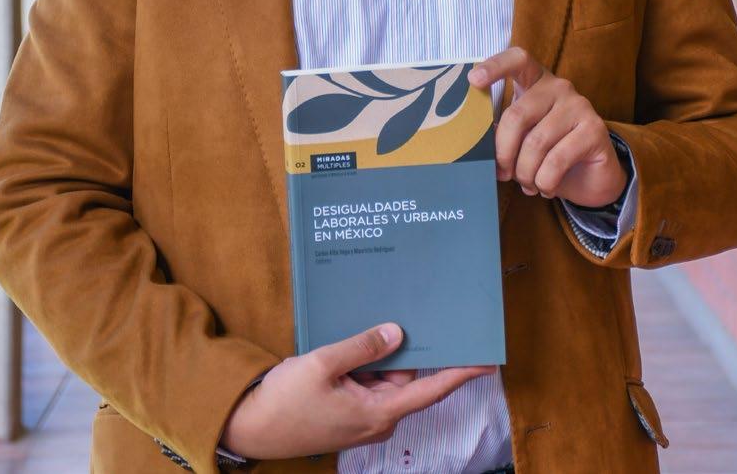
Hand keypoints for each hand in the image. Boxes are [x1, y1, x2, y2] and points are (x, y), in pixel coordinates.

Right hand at [219, 323, 492, 459]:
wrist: (250, 426)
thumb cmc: (285, 400)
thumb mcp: (324, 364)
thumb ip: (363, 347)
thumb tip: (398, 332)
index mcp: (378, 413)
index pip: (430, 390)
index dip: (459, 374)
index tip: (486, 360)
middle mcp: (377, 417)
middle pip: (407, 377)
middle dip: (412, 346)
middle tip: (425, 310)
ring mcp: (361, 414)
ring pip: (386, 376)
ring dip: (383, 352)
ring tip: (388, 313)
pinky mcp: (346, 409)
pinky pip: (367, 380)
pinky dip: (366, 360)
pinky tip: (361, 333)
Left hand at [470, 48, 626, 207]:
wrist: (591, 178)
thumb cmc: (548, 155)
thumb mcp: (521, 140)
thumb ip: (501, 133)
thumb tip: (475, 142)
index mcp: (535, 82)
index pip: (517, 60)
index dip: (495, 66)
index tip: (473, 80)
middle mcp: (558, 87)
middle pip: (516, 115)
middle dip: (503, 152)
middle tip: (502, 173)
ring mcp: (579, 105)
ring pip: (536, 143)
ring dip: (525, 173)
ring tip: (528, 185)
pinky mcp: (594, 129)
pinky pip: (557, 160)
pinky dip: (545, 181)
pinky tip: (546, 188)